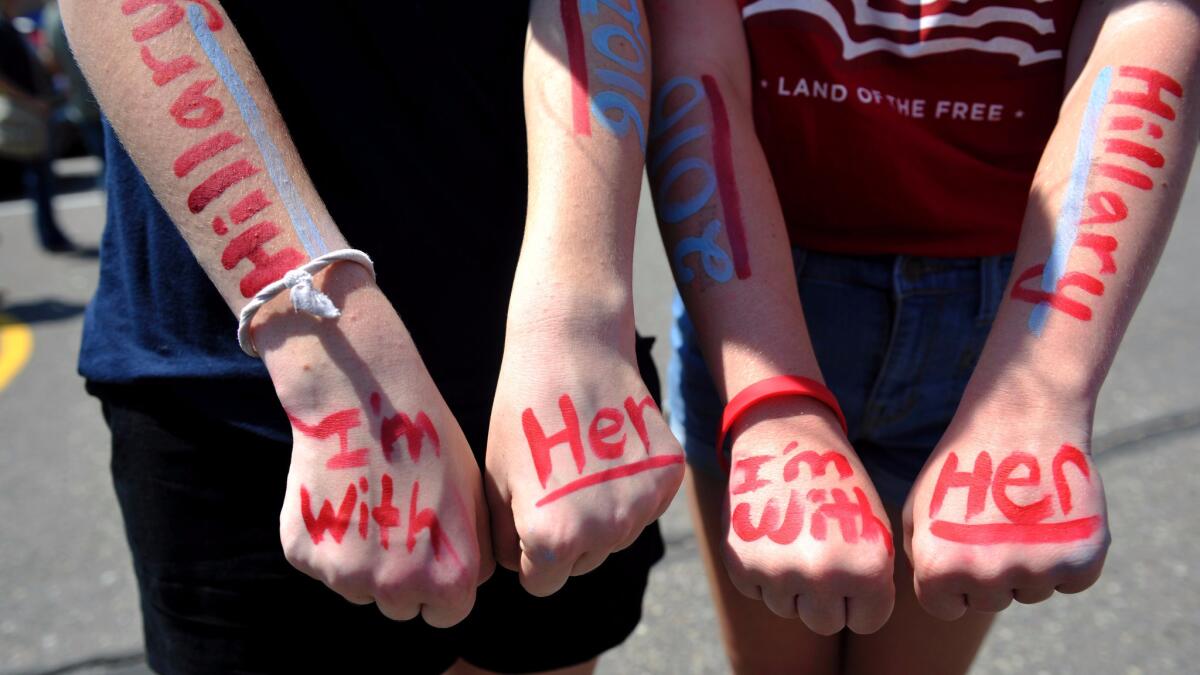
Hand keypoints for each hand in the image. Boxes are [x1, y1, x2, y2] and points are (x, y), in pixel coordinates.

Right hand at [255, 263, 493, 626]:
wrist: (364, 399)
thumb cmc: (429, 444)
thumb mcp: (474, 498)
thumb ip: (474, 553)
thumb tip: (465, 585)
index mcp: (449, 578)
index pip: (448, 612)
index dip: (444, 583)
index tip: (436, 552)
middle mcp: (396, 587)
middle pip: (400, 606)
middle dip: (403, 577)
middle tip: (400, 523)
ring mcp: (345, 574)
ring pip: (358, 588)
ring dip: (365, 561)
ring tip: (372, 502)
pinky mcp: (304, 554)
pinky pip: (323, 564)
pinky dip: (330, 540)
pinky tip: (342, 494)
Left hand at [485, 294, 684, 595]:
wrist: (572, 349)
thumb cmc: (521, 416)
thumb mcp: (495, 483)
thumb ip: (505, 541)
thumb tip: (520, 570)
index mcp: (553, 540)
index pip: (541, 583)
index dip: (527, 551)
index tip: (526, 512)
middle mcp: (604, 531)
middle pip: (583, 562)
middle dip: (566, 536)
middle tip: (554, 481)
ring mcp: (642, 505)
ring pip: (616, 536)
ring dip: (599, 514)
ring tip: (580, 461)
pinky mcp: (670, 478)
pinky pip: (645, 506)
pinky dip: (629, 488)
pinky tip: (610, 449)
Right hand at [722, 398, 894, 633]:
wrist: (784, 438)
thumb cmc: (836, 485)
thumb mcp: (874, 529)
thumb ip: (870, 580)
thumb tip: (851, 620)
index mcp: (866, 568)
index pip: (868, 622)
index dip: (862, 596)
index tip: (852, 566)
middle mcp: (822, 576)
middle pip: (825, 623)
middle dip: (826, 598)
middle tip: (821, 554)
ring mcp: (777, 572)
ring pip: (788, 608)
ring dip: (792, 584)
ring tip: (794, 536)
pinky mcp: (740, 565)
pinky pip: (757, 591)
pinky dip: (762, 571)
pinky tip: (770, 533)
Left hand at [904, 388, 1108, 619]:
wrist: (1020, 417)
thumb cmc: (965, 463)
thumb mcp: (920, 505)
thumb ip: (920, 555)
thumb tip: (936, 593)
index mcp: (939, 566)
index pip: (945, 607)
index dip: (952, 582)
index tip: (962, 551)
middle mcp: (986, 575)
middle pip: (990, 602)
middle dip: (990, 572)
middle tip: (995, 523)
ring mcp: (1036, 569)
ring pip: (1032, 592)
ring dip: (1029, 564)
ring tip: (1022, 513)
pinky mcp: (1081, 558)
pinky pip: (1071, 581)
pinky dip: (1067, 557)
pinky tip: (1053, 518)